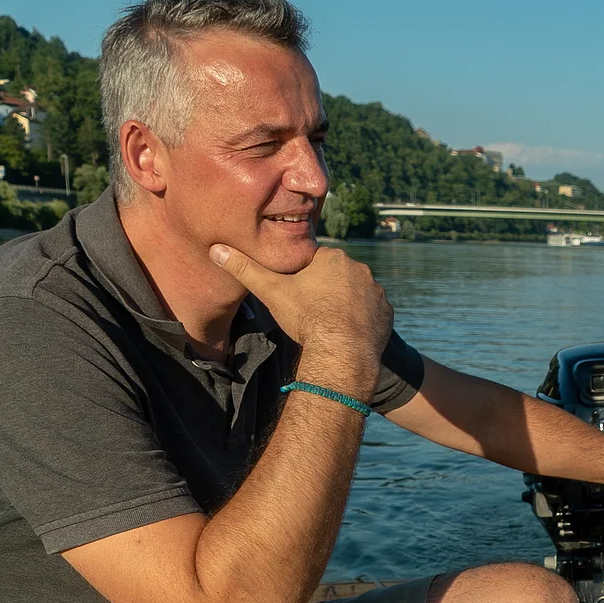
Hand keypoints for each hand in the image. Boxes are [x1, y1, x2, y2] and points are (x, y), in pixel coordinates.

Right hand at [210, 242, 393, 378]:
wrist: (342, 353)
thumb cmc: (307, 318)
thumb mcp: (271, 291)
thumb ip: (245, 269)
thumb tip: (216, 249)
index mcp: (333, 258)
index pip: (314, 262)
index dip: (303, 279)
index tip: (297, 296)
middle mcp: (360, 270)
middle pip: (336, 276)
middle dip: (325, 290)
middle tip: (312, 312)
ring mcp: (377, 292)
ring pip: (355, 293)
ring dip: (344, 304)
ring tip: (329, 324)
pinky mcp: (387, 313)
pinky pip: (371, 312)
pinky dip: (361, 320)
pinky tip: (348, 332)